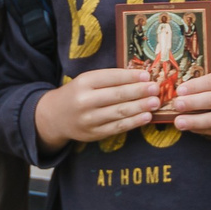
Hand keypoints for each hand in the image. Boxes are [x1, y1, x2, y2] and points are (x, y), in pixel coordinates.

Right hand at [34, 68, 159, 148]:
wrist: (54, 117)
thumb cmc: (77, 94)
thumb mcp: (87, 80)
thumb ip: (109, 79)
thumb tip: (139, 77)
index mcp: (83, 82)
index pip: (111, 77)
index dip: (130, 77)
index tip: (147, 76)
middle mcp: (84, 100)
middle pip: (116, 95)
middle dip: (139, 92)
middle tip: (156, 89)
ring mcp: (88, 119)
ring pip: (118, 112)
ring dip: (140, 107)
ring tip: (155, 102)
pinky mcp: (93, 134)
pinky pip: (117, 127)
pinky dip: (133, 122)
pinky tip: (145, 117)